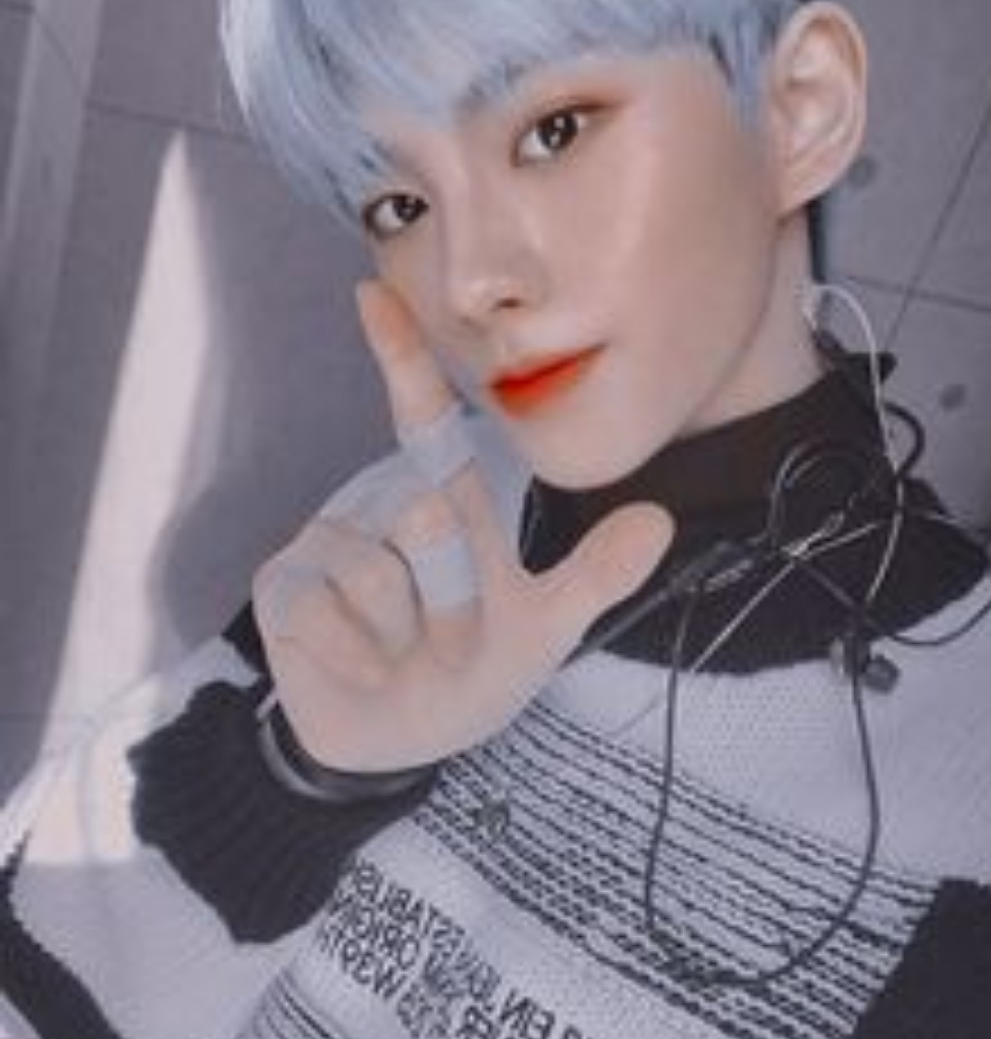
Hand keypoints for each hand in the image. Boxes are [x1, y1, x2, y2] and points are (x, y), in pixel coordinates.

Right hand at [253, 281, 673, 772]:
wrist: (398, 745)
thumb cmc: (471, 675)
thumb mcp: (545, 630)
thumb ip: (596, 576)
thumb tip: (660, 519)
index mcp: (444, 505)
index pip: (424, 423)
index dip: (402, 358)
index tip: (373, 293)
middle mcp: (383, 509)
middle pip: (428, 519)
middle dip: (457, 603)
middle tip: (457, 649)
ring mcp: (328, 545)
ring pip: (378, 574)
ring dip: (409, 638)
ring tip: (403, 660)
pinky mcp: (283, 587)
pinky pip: (326, 614)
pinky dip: (358, 659)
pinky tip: (361, 672)